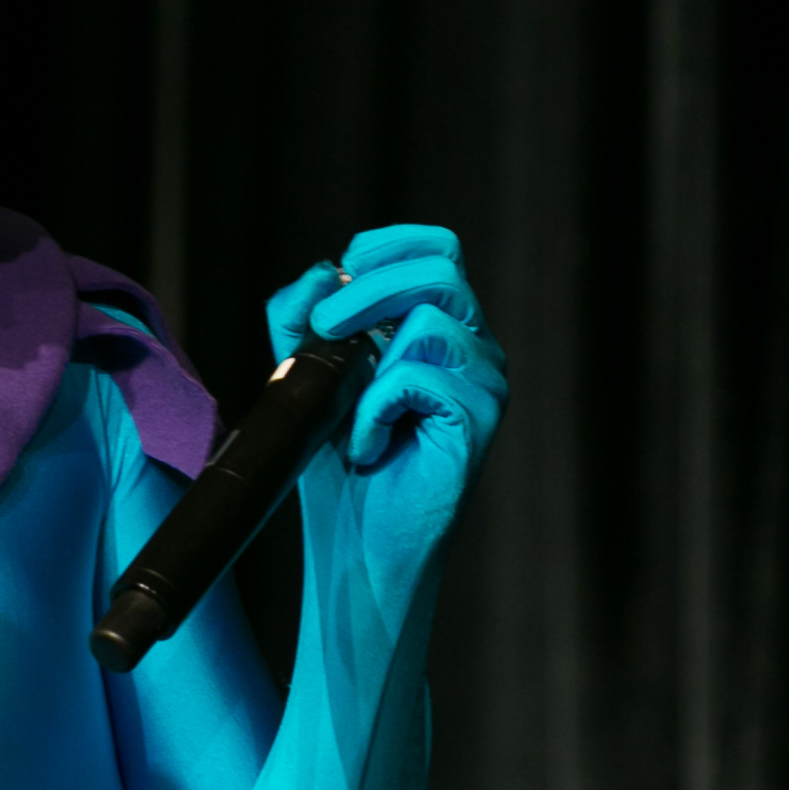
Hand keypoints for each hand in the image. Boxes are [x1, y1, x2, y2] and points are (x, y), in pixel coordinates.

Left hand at [264, 224, 508, 613]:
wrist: (359, 544)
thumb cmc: (338, 464)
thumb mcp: (308, 374)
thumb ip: (303, 317)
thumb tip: (323, 271)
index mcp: (442, 325)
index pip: (436, 246)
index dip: (385, 245)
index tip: (338, 279)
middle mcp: (474, 345)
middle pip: (440, 269)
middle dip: (368, 289)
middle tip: (323, 331)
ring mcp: (485, 381)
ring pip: (431, 319)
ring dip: (369, 363)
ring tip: (350, 415)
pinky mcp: (482, 418)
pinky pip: (419, 376)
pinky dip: (375, 409)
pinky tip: (368, 447)